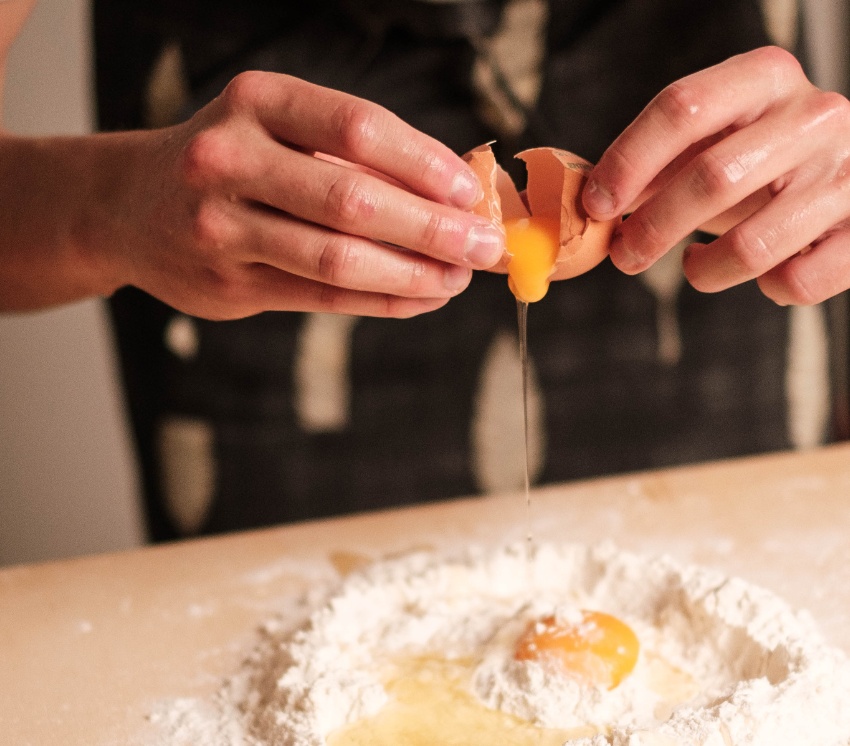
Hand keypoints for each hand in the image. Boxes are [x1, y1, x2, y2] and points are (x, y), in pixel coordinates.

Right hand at [101, 71, 504, 318]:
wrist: (128, 206)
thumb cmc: (232, 163)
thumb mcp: (277, 130)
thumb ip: (353, 156)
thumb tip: (454, 192)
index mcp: (256, 102)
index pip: (357, 128)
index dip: (424, 164)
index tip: (471, 192)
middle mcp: (231, 158)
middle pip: (354, 201)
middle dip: (432, 229)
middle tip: (483, 246)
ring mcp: (223, 225)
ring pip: (339, 258)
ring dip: (414, 273)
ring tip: (459, 278)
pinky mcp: (229, 283)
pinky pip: (325, 296)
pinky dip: (385, 300)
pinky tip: (424, 297)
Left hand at [582, 48, 849, 305]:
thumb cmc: (780, 166)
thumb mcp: (724, 143)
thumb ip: (664, 164)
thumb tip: (596, 201)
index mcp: (768, 79)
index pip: (683, 108)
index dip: (629, 161)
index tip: (596, 205)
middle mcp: (818, 115)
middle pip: (712, 178)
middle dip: (653, 228)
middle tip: (626, 256)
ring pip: (752, 246)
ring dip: (705, 271)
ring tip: (696, 267)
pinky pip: (795, 282)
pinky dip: (767, 290)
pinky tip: (767, 274)